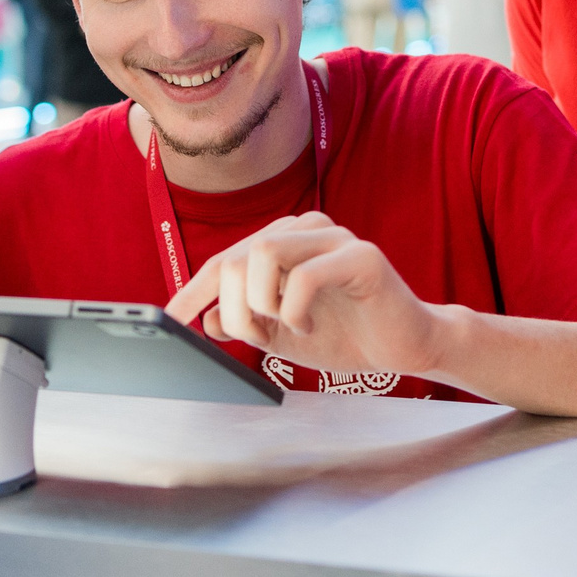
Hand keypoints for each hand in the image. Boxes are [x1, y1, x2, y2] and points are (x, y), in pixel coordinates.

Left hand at [166, 210, 447, 378]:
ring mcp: (334, 238)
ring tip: (283, 327)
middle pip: (238, 256)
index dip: (193, 290)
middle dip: (233, 306)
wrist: (406, 346)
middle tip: (252, 338)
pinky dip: (295, 309)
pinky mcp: (361, 256)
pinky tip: (308, 327)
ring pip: (265, 253)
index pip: (224, 260)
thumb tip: (208, 318)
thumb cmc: (346, 334)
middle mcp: (305, 230)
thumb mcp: (282, 334)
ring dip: (261, 302)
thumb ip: (247, 324)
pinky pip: (305, 276)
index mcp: (284, 242)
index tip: (170, 318)